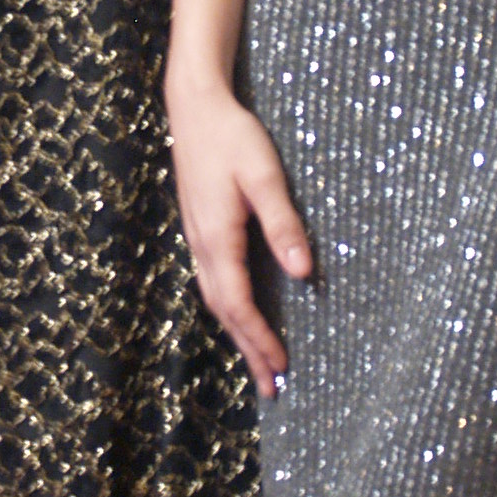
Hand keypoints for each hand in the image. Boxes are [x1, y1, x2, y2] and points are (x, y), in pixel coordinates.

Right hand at [167, 77, 311, 396]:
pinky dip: (228, 311)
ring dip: (237, 335)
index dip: (259, 339)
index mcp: (217, 239)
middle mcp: (201, 247)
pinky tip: (240, 316)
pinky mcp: (200, 231)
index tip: (280, 367)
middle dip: (248, 351)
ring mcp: (197, 240)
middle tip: (271, 388)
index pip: (238, 304)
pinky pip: (213, 285)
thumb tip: (303, 272)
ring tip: (258, 364)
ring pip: (215, 301)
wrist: (194, 107)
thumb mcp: (264, 176)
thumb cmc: (233, 138)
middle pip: (224, 313)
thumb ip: (283, 224)